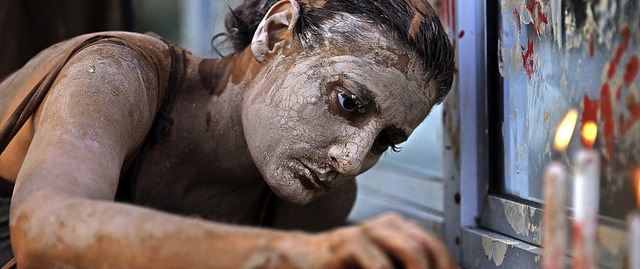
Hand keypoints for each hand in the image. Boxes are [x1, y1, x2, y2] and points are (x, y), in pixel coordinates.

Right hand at [311, 213, 457, 268]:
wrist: (301, 260)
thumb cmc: (344, 267)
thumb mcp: (383, 267)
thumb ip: (403, 267)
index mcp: (399, 230)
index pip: (436, 247)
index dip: (448, 266)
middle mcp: (387, 225)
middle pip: (428, 247)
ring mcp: (368, 230)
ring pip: (411, 251)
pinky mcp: (348, 242)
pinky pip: (380, 265)